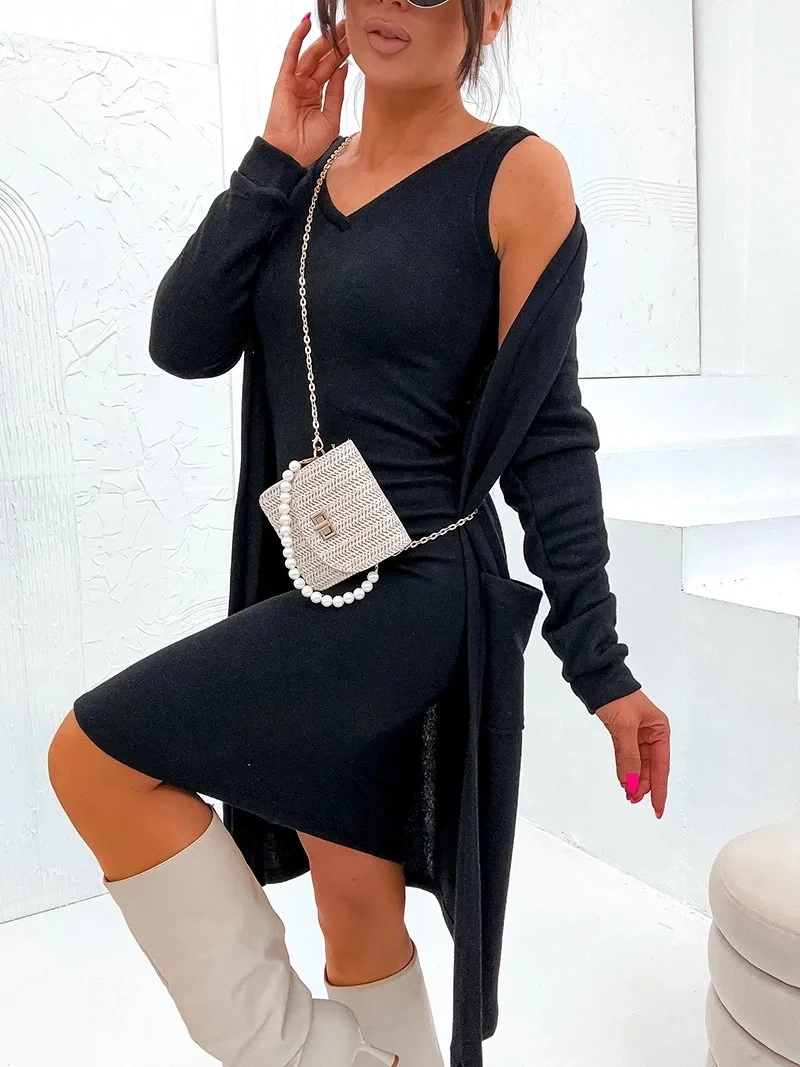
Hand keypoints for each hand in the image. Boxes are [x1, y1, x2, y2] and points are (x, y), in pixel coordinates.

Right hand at [263, 15, 350, 168]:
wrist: (290, 155)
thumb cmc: (308, 144)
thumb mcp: (331, 118)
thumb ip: (336, 93)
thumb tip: (344, 68)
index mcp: (317, 95)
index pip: (332, 69)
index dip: (344, 55)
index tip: (356, 41)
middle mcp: (306, 86)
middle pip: (324, 59)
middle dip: (337, 43)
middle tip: (350, 26)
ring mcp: (295, 82)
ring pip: (311, 55)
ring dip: (323, 38)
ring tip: (337, 24)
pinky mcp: (284, 81)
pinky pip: (291, 56)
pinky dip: (297, 39)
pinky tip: (306, 24)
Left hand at [594, 690, 669, 818]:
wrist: (597, 678)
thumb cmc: (617, 698)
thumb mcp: (625, 727)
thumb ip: (629, 757)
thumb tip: (631, 783)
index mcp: (660, 729)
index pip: (662, 765)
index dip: (660, 788)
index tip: (658, 808)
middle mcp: (652, 732)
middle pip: (650, 766)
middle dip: (644, 784)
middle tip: (633, 800)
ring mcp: (637, 733)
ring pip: (638, 762)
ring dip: (634, 779)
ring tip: (629, 795)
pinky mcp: (622, 732)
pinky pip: (626, 755)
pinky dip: (625, 768)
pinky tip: (623, 780)